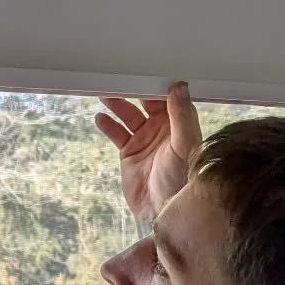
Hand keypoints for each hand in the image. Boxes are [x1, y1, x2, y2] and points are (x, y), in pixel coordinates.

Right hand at [95, 84, 201, 222]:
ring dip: (117, 104)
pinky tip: (101, 118)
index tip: (144, 73)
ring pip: (128, 114)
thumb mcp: (184, 144)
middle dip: (133, 91)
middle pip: (145, 102)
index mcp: (180, 124)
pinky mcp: (129, 152)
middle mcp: (162, 129)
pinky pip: (116, 132)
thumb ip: (181, 114)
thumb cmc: (181, 180)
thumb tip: (179, 86)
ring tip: (105, 94)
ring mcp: (144, 140)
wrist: (161, 210)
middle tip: (120, 79)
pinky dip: (108, 124)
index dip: (156, 85)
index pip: (167, 97)